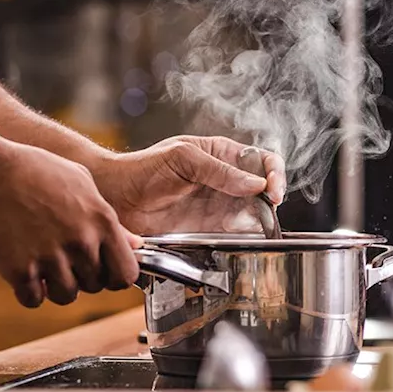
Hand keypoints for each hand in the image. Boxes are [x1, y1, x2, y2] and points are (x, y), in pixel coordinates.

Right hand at [0, 141, 141, 307]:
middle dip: (83, 278)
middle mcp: (80, 241)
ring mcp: (50, 257)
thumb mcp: (81, 183)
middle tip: (64, 260)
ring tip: (44, 264)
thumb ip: (109, 218)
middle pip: (96, 286)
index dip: (116, 276)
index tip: (104, 271)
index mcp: (101, 220)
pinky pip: (34, 300)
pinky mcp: (20, 270)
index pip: (126, 273)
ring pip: (67, 297)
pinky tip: (24, 269)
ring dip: (56, 287)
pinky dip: (28, 291)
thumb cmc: (32, 170)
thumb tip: (134, 244)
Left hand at [91, 135, 286, 235]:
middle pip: (264, 188)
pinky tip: (245, 237)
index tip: (273, 189)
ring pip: (255, 212)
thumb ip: (219, 170)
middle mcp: (226, 180)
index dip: (274, 172)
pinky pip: (237, 233)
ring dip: (262, 219)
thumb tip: (256, 184)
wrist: (117, 199)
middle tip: (270, 209)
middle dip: (272, 198)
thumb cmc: (144, 169)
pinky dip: (247, 237)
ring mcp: (219, 205)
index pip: (261, 159)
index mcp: (222, 154)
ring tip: (260, 226)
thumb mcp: (183, 159)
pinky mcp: (211, 229)